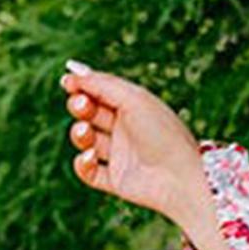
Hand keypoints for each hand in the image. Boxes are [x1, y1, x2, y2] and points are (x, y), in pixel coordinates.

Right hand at [55, 63, 206, 229]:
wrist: (180, 178)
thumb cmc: (163, 134)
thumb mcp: (134, 99)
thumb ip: (101, 83)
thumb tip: (71, 69)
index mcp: (134, 107)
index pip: (99, 92)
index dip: (81, 86)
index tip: (68, 82)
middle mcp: (126, 130)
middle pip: (89, 113)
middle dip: (79, 106)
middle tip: (84, 107)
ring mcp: (120, 155)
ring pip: (85, 140)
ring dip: (79, 133)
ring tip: (86, 133)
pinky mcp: (116, 180)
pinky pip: (87, 171)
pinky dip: (82, 164)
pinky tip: (91, 157)